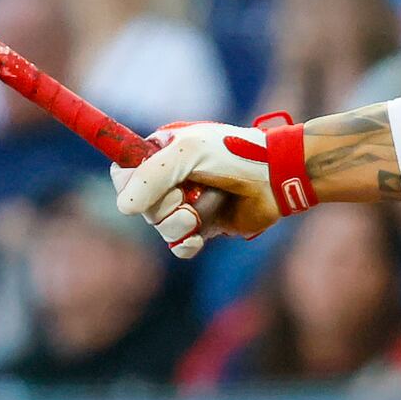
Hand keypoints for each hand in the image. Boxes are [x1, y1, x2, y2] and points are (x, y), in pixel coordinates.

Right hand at [114, 118, 297, 260]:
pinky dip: (187, 244)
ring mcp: (187, 204)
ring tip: (198, 213)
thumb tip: (124, 208)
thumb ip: (151, 176)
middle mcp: (170, 180)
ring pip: (161, 227)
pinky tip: (200, 236)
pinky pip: (179, 246)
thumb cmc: (236, 155)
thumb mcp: (189, 153)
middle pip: (140, 205)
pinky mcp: (204, 227)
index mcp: (162, 153)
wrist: (277, 177)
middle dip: (162, 205)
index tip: (147, 186)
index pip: (123, 173)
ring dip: (178, 224)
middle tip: (184, 194)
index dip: (129, 184)